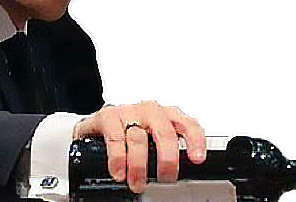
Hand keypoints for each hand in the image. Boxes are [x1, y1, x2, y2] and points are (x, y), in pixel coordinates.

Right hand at [71, 100, 205, 193]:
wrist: (97, 130)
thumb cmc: (130, 139)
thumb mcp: (153, 145)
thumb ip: (164, 155)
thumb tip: (175, 179)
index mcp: (167, 117)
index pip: (187, 124)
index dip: (195, 141)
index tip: (197, 159)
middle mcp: (150, 111)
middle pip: (165, 133)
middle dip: (167, 160)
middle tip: (166, 179)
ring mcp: (129, 112)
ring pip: (139, 139)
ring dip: (138, 166)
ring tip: (137, 184)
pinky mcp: (108, 116)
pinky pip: (115, 137)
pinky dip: (118, 158)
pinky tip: (118, 172)